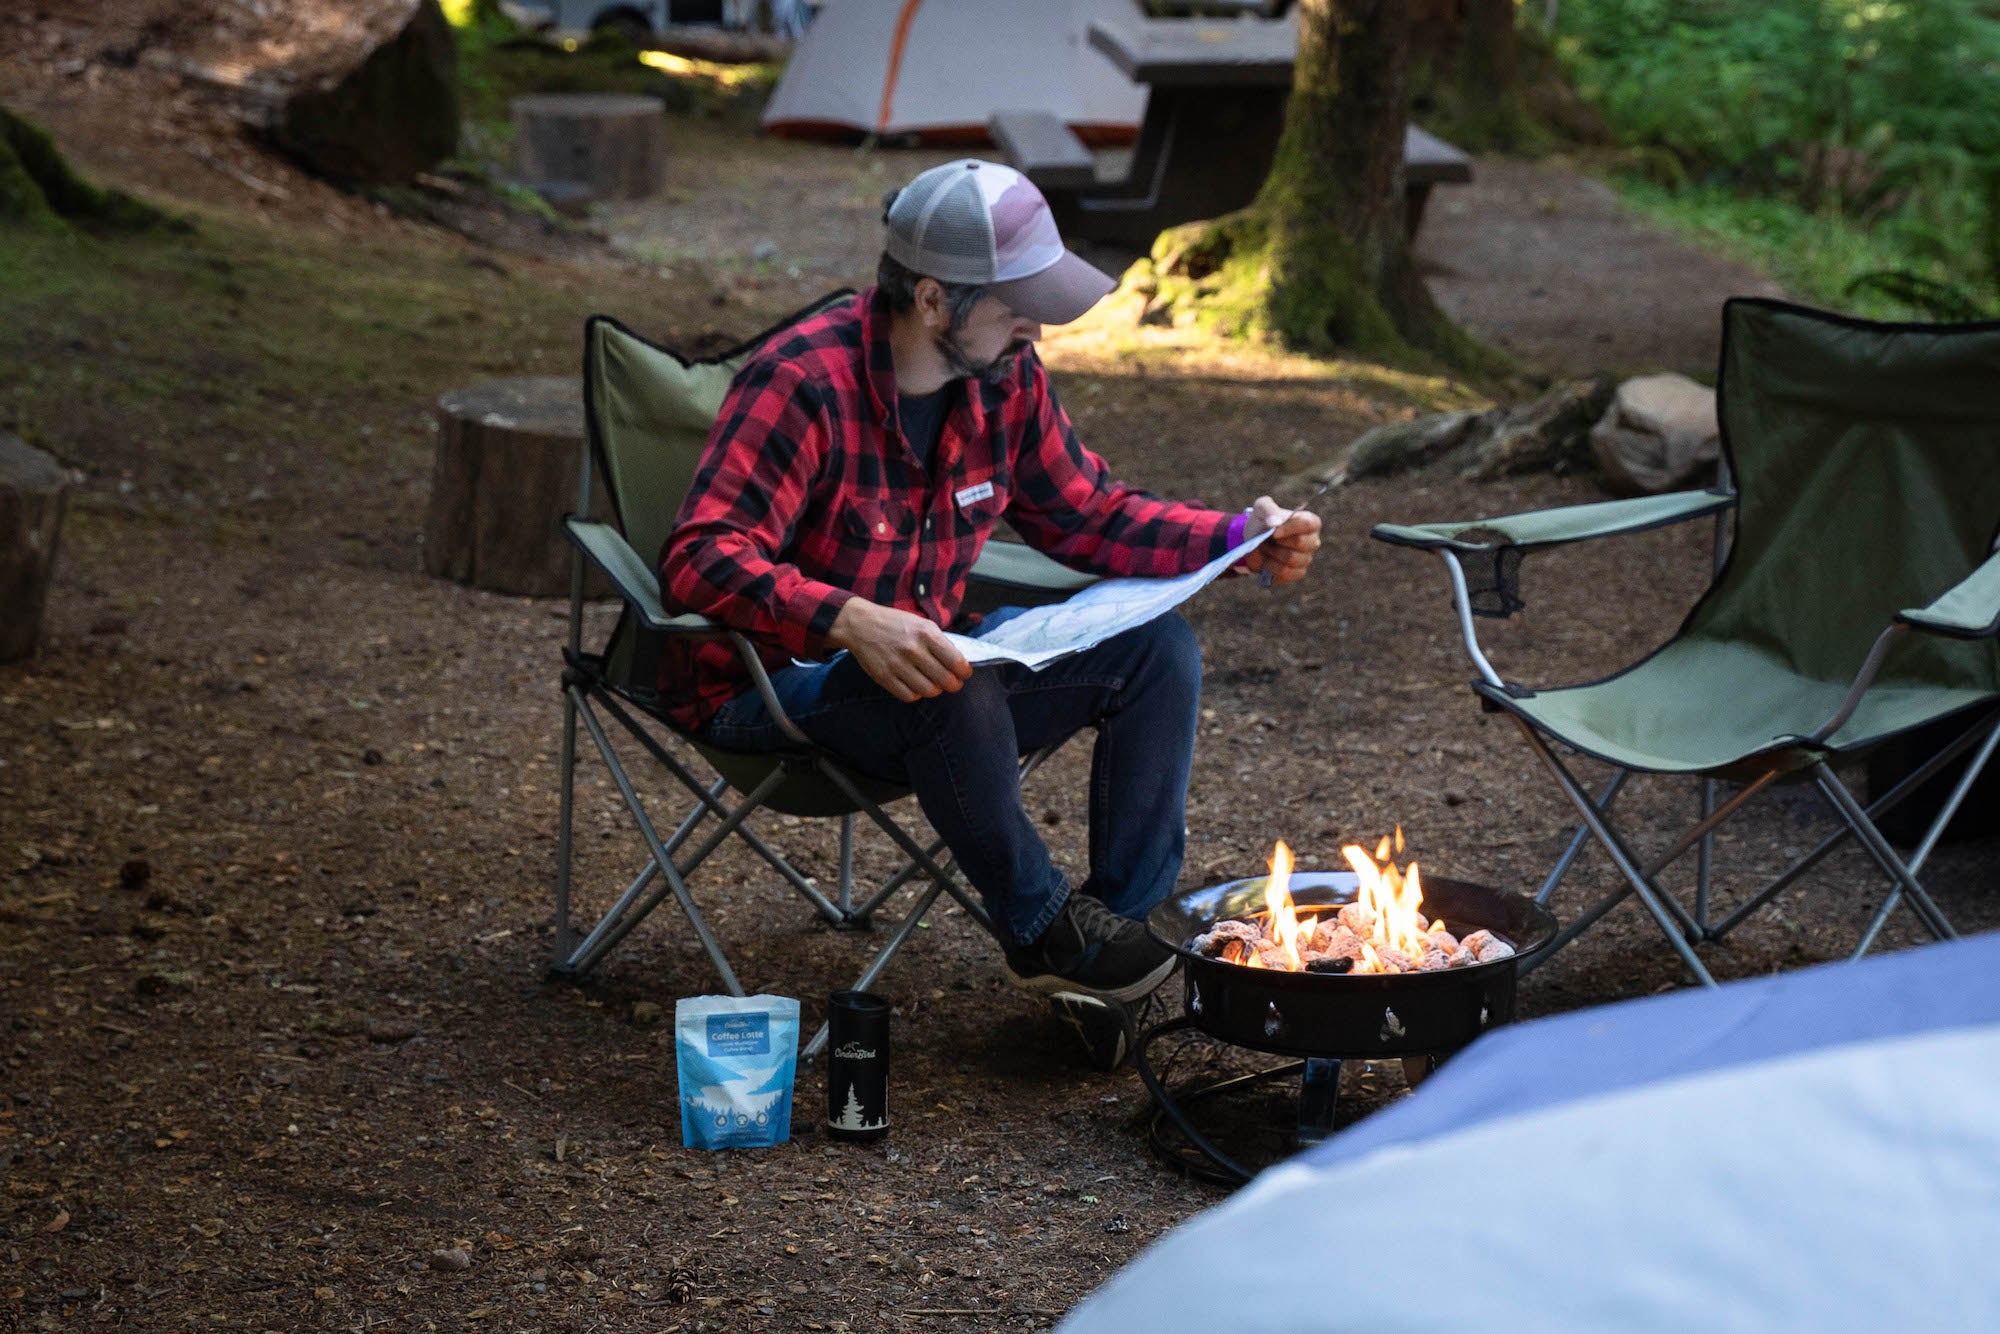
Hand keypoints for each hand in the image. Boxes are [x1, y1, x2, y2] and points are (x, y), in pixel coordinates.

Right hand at [827, 598, 973, 702]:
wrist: (860, 624)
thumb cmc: (895, 623)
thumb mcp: (921, 624)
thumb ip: (939, 642)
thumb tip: (957, 663)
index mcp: (926, 633)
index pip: (955, 661)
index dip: (964, 672)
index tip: (964, 674)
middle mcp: (913, 649)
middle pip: (945, 679)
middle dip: (954, 685)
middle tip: (953, 684)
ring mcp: (897, 664)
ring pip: (928, 690)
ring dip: (935, 690)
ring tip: (934, 685)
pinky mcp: (884, 676)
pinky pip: (909, 696)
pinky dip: (917, 694)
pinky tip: (916, 686)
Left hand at [1242, 495, 1321, 586]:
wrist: (1253, 541)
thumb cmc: (1262, 521)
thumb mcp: (1261, 508)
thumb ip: (1268, 509)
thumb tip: (1275, 523)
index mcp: (1310, 522)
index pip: (1308, 524)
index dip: (1290, 528)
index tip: (1274, 532)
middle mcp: (1312, 541)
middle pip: (1300, 543)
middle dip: (1278, 542)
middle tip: (1266, 539)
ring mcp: (1306, 559)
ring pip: (1291, 560)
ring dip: (1272, 554)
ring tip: (1265, 548)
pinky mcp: (1297, 573)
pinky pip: (1286, 573)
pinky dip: (1271, 568)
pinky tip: (1266, 561)